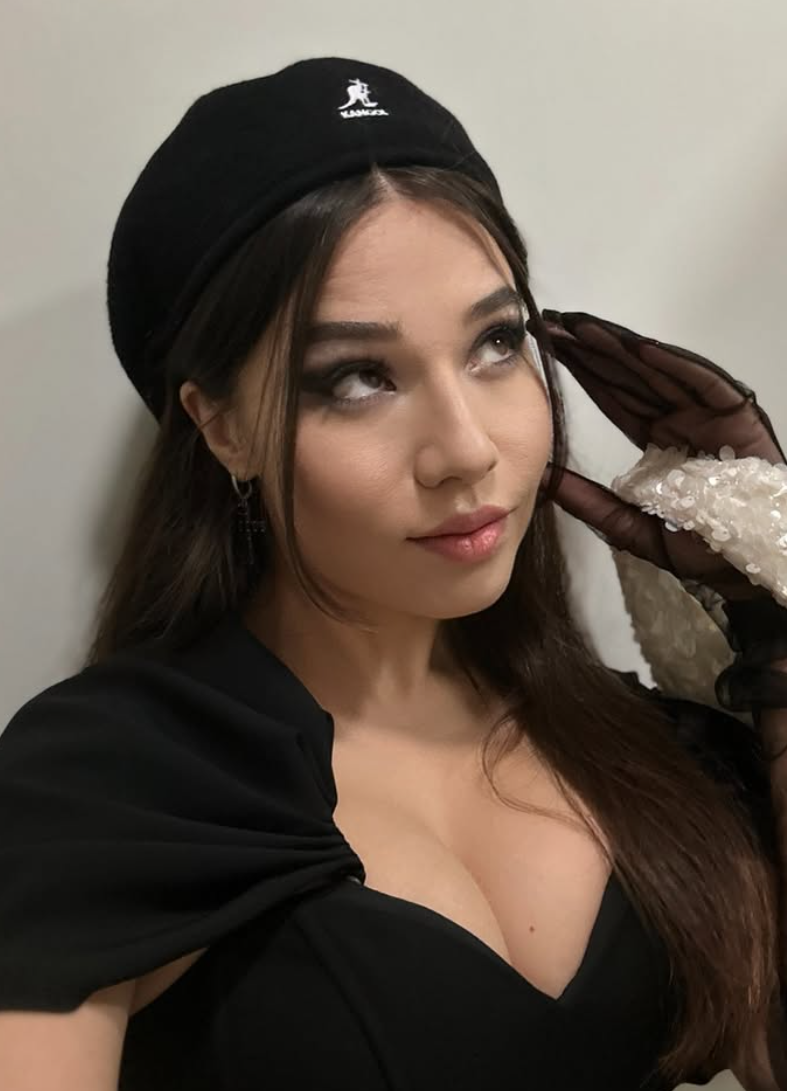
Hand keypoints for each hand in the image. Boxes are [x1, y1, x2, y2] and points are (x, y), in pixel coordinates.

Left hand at [527, 309, 784, 602]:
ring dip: (621, 348)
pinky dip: (674, 364)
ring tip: (584, 328)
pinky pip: (702, 383)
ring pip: (658, 372)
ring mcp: (708, 414)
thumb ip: (590, 502)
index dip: (584, 371)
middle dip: (593, 350)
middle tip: (554, 324)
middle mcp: (681, 419)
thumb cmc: (699, 547)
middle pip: (630, 377)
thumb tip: (544, 481)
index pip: (614, 397)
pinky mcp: (736, 414)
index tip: (550, 348)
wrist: (742, 566)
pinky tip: (640, 348)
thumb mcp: (630, 525)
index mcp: (659, 440)